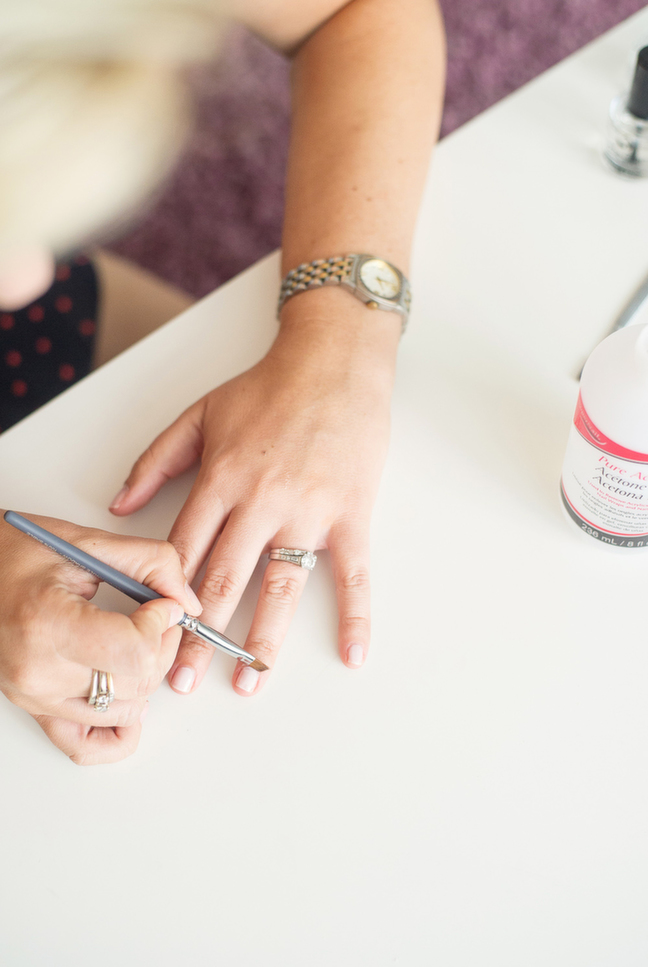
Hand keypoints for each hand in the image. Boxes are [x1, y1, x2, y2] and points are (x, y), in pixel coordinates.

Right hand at [0, 513, 200, 763]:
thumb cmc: (14, 553)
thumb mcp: (86, 542)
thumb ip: (151, 562)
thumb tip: (187, 601)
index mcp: (47, 624)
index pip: (134, 652)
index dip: (162, 625)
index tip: (161, 602)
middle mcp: (37, 670)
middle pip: (135, 682)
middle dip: (162, 646)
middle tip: (158, 615)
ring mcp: (34, 696)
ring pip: (123, 710)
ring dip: (146, 678)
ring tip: (139, 643)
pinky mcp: (35, 708)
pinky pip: (85, 746)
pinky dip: (118, 732)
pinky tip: (131, 699)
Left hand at [110, 290, 399, 695]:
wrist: (333, 360)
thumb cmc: (270, 386)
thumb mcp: (199, 413)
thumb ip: (155, 460)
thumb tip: (120, 504)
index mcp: (221, 480)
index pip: (185, 553)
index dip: (167, 600)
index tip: (152, 636)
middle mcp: (260, 502)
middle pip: (223, 582)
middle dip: (200, 638)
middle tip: (183, 681)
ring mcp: (308, 511)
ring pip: (280, 588)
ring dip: (262, 642)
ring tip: (249, 683)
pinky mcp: (351, 512)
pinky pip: (353, 573)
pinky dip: (356, 616)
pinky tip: (354, 653)